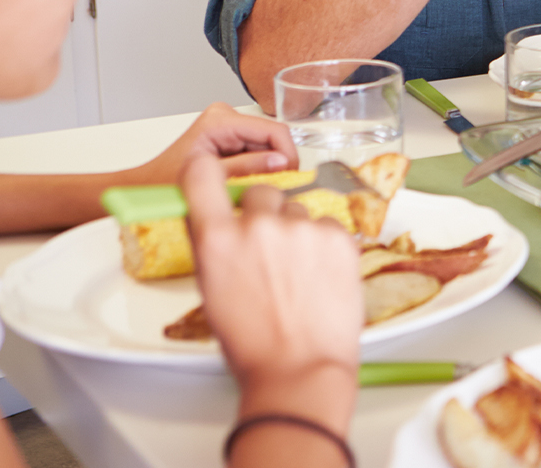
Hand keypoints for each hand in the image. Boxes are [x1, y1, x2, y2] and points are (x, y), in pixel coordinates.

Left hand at [123, 104, 297, 183]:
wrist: (146, 188)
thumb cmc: (165, 185)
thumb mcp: (212, 181)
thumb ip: (249, 168)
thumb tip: (282, 163)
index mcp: (220, 121)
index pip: (274, 131)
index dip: (288, 155)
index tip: (291, 180)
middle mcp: (227, 116)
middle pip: (272, 139)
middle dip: (277, 164)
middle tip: (272, 191)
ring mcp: (229, 125)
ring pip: (268, 147)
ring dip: (268, 169)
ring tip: (254, 189)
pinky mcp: (231, 136)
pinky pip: (259, 152)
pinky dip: (259, 170)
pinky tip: (246, 184)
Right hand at [181, 151, 359, 418]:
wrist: (299, 368)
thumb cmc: (252, 341)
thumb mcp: (212, 289)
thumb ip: (214, 245)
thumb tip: (217, 219)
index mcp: (217, 238)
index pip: (201, 175)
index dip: (206, 173)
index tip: (212, 175)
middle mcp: (259, 225)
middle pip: (260, 193)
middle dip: (261, 214)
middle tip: (268, 250)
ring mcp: (302, 229)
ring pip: (297, 211)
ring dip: (295, 232)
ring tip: (296, 275)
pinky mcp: (339, 237)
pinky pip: (327, 227)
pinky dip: (323, 245)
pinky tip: (318, 277)